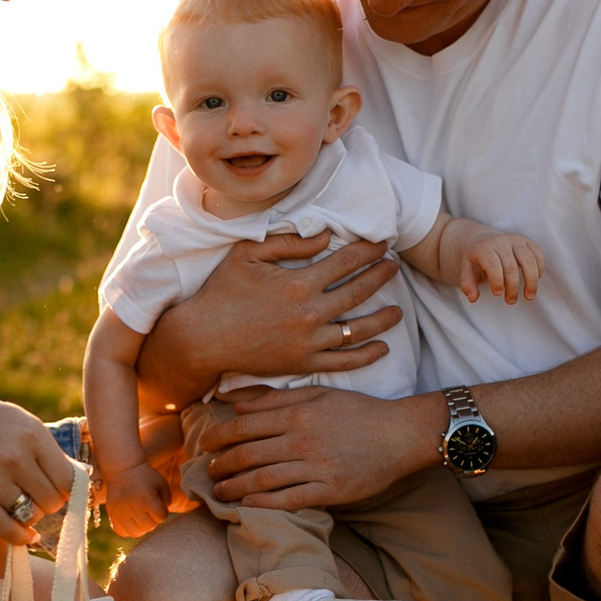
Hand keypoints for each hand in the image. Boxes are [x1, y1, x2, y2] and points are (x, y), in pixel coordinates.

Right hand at [0, 386, 76, 542]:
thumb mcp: (15, 420)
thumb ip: (45, 447)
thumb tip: (81, 477)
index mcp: (31, 433)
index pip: (69, 477)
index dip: (67, 489)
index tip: (57, 491)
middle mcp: (14, 455)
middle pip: (53, 500)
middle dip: (49, 505)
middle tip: (37, 501)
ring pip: (31, 516)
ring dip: (30, 518)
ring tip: (22, 509)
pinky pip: (6, 529)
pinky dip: (20, 537)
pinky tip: (23, 535)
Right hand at [103, 462, 173, 538]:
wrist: (123, 469)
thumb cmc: (146, 477)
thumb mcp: (162, 484)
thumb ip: (167, 501)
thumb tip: (162, 518)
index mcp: (147, 498)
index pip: (162, 517)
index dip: (162, 512)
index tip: (158, 505)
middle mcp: (133, 507)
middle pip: (149, 526)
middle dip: (152, 520)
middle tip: (149, 511)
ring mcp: (121, 512)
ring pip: (135, 533)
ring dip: (141, 527)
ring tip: (141, 517)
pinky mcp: (112, 514)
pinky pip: (121, 532)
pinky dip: (128, 529)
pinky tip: (131, 520)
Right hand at [138, 233, 404, 405]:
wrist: (202, 339)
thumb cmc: (222, 292)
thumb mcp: (248, 254)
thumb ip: (288, 243)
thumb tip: (325, 236)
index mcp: (298, 283)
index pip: (346, 261)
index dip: (368, 250)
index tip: (382, 244)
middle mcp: (309, 314)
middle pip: (359, 292)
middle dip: (381, 276)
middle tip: (394, 267)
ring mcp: (308, 343)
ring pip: (358, 330)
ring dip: (384, 318)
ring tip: (398, 311)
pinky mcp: (303, 365)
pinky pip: (344, 362)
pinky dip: (367, 354)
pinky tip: (382, 346)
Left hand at [195, 385, 440, 509]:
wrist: (399, 435)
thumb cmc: (357, 412)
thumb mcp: (318, 394)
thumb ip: (276, 399)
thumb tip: (237, 404)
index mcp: (296, 414)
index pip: (245, 426)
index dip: (219, 437)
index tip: (205, 445)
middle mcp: (301, 441)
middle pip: (248, 455)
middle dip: (222, 465)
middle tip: (208, 471)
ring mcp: (315, 467)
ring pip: (262, 480)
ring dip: (235, 487)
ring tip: (220, 491)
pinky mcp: (330, 491)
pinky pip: (289, 499)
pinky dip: (264, 503)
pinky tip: (247, 505)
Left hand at [447, 223, 544, 303]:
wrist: (483, 241)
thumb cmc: (476, 261)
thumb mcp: (467, 271)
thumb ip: (467, 284)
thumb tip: (473, 298)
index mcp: (484, 248)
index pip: (493, 265)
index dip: (497, 281)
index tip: (497, 294)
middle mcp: (501, 241)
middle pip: (512, 267)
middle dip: (513, 287)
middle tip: (511, 301)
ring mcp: (515, 240)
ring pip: (529, 261)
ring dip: (531, 281)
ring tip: (529, 297)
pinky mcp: (527, 241)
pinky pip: (538, 255)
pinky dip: (539, 270)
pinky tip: (534, 281)